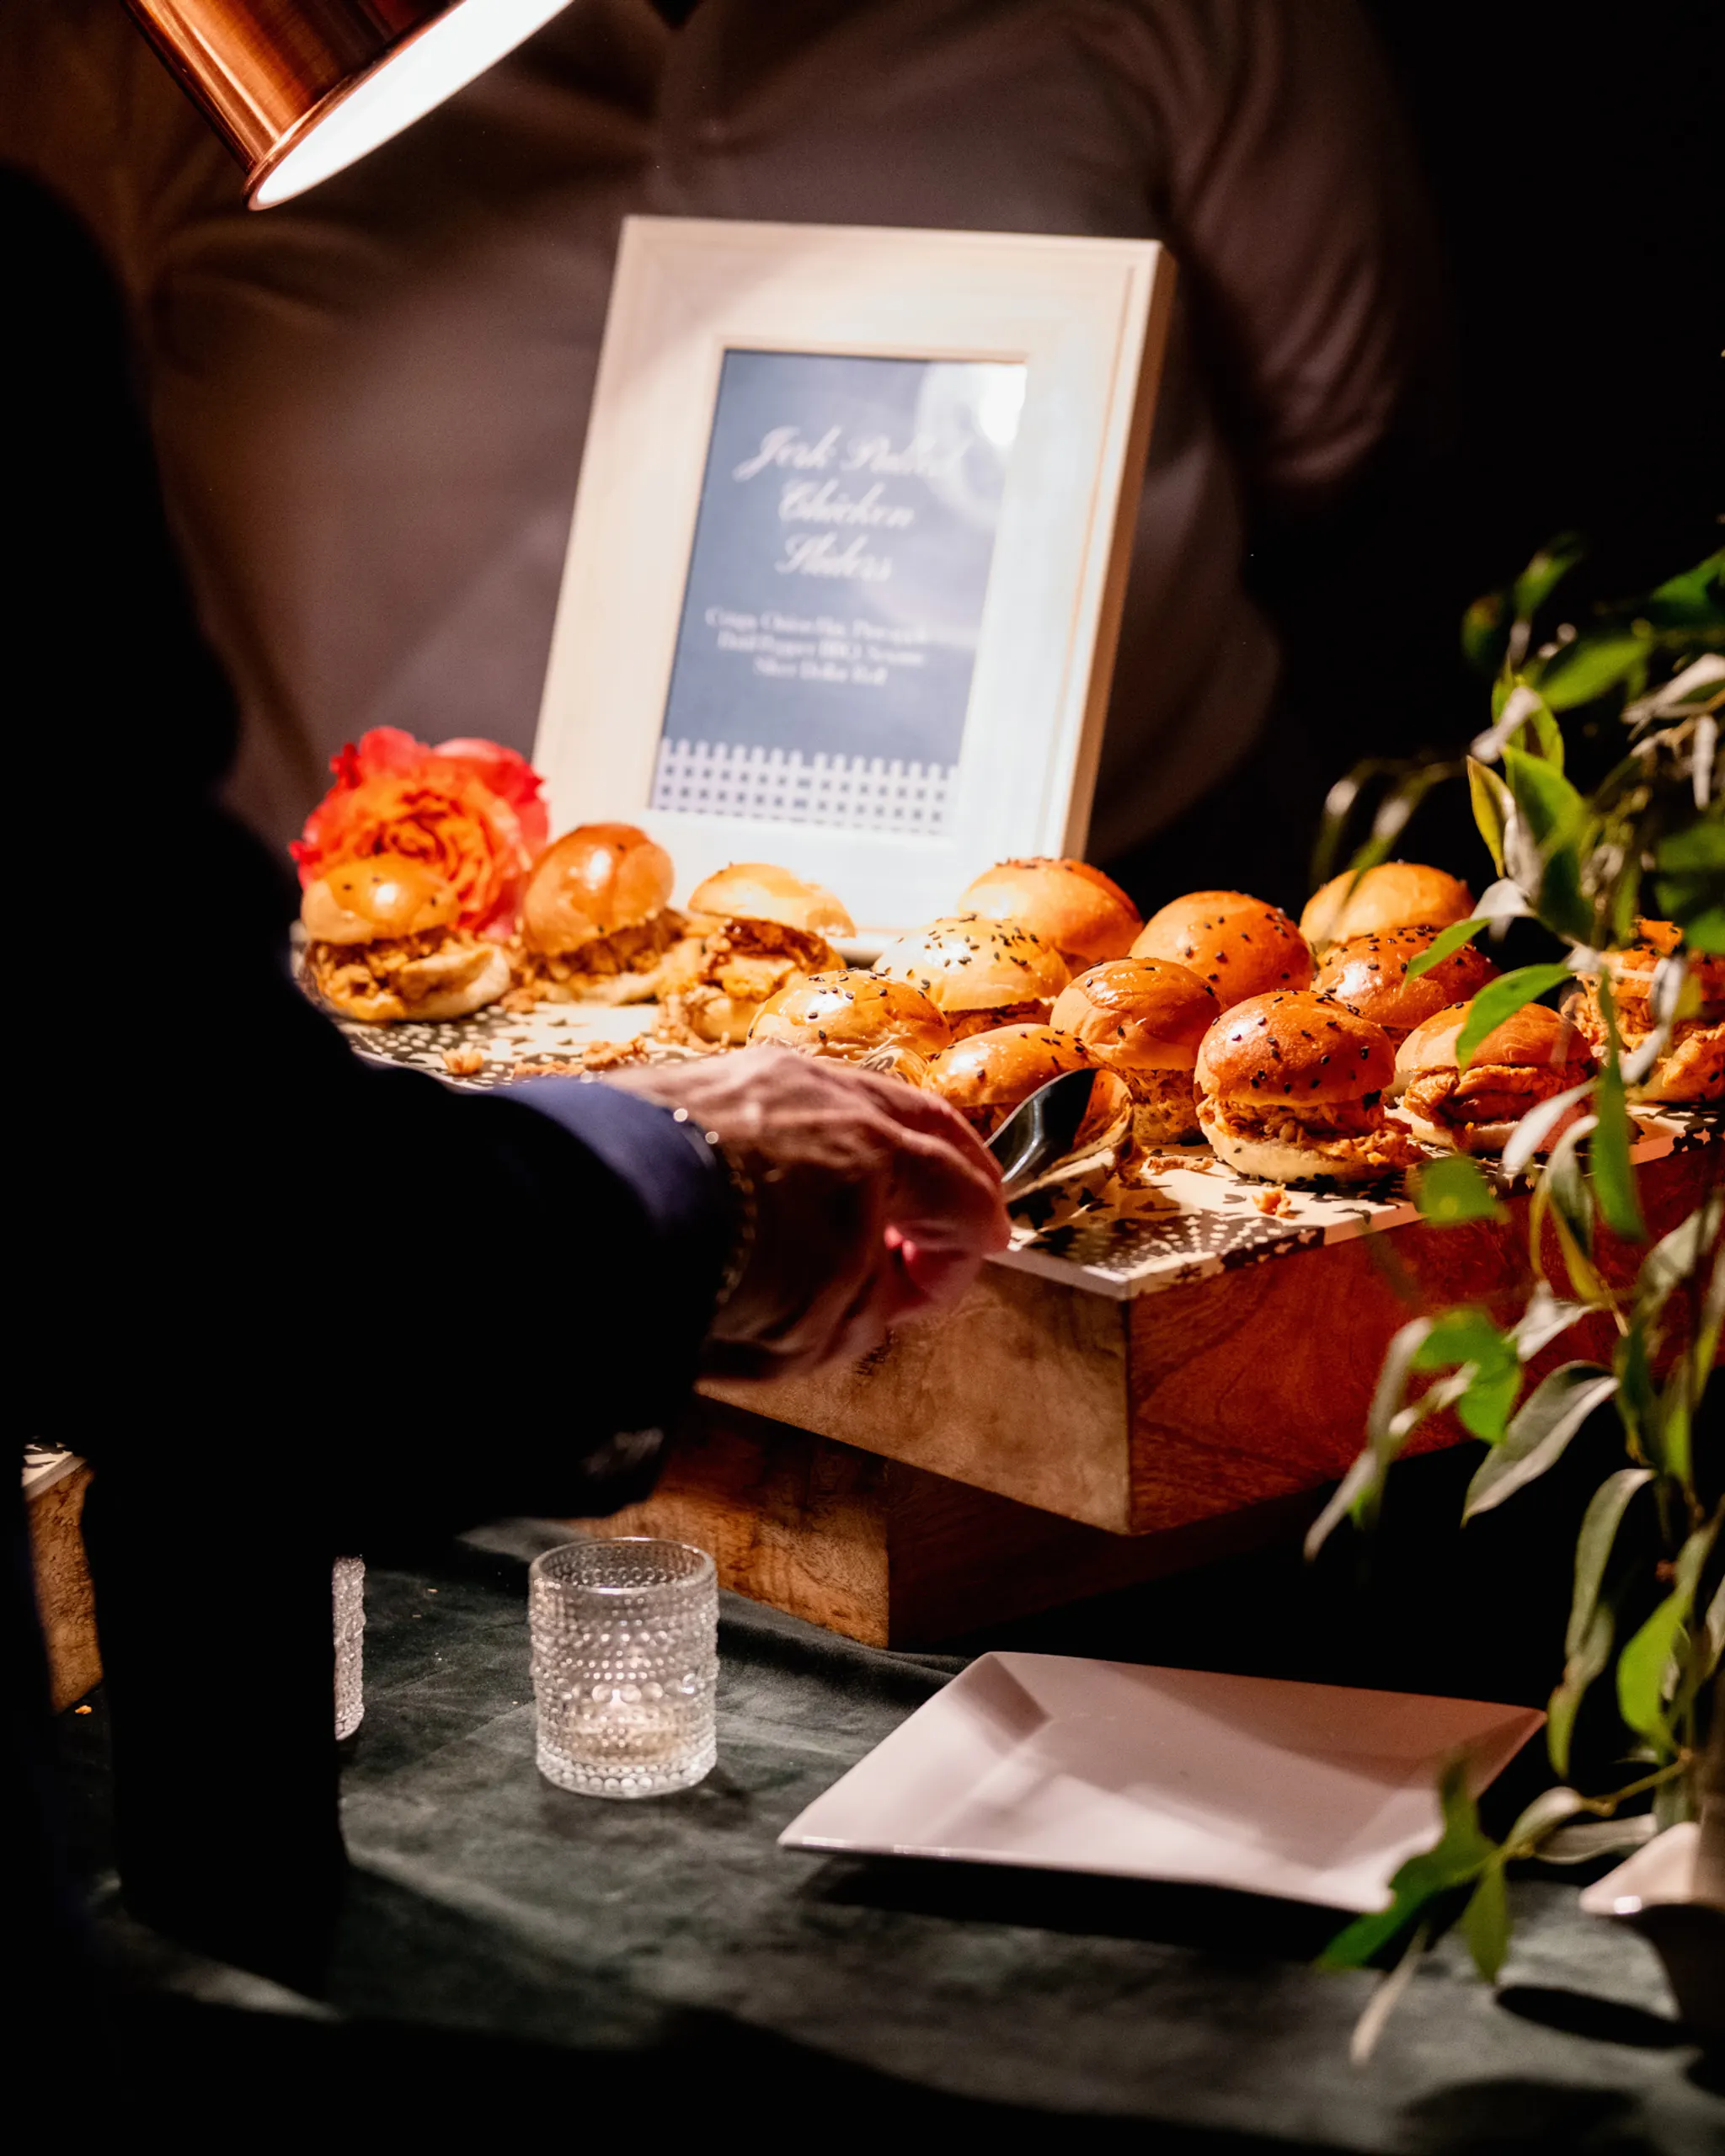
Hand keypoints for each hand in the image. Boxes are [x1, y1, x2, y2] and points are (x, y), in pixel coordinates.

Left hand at [605, 1048, 1007, 1378]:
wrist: (583, 1218)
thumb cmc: (702, 1275)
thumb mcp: (809, 1338)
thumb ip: (865, 1313)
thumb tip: (876, 1293)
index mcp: (877, 1159)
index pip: (961, 1200)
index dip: (960, 1258)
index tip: (930, 1296)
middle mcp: (830, 1098)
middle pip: (926, 1127)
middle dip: (948, 1180)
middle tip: (950, 1223)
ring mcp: (765, 1074)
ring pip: (857, 1100)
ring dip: (881, 1149)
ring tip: (869, 1203)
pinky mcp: (702, 1071)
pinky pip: (787, 1097)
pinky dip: (813, 1133)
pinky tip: (791, 1175)